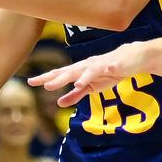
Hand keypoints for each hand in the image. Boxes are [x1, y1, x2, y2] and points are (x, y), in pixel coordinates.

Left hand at [28, 42, 144, 106]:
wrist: (130, 58)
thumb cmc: (108, 72)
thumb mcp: (90, 87)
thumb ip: (75, 95)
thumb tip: (59, 103)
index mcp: (79, 71)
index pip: (59, 74)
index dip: (45, 78)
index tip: (30, 81)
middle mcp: (86, 66)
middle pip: (69, 71)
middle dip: (57, 78)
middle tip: (43, 84)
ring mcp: (99, 64)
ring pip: (86, 70)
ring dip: (76, 76)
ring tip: (69, 84)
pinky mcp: (113, 65)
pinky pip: (106, 69)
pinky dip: (99, 72)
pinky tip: (91, 78)